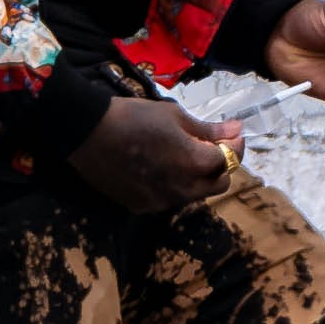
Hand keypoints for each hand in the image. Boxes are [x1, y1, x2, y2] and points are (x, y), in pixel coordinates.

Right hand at [73, 92, 237, 215]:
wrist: (88, 134)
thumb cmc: (134, 117)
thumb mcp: (175, 116)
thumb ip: (208, 129)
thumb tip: (236, 129)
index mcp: (195, 163)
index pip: (230, 159)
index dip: (234, 144)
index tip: (230, 132)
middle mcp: (184, 189)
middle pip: (218, 184)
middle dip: (220, 165)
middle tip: (208, 145)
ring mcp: (163, 202)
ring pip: (195, 194)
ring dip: (197, 177)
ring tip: (181, 155)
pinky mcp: (144, 207)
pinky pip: (170, 198)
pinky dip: (173, 185)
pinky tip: (158, 167)